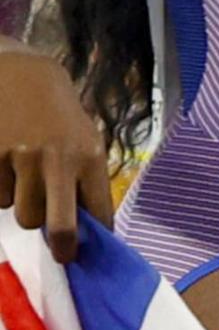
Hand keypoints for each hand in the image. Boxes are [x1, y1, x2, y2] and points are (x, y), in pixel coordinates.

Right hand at [0, 54, 116, 262]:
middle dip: (61, 247)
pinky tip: (7, 166)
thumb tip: (85, 229)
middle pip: (58, 226)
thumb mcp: (84, 141)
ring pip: (24, 216)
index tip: (88, 253)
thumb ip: (83, 180)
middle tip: (61, 254)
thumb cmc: (59, 116)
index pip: (98, 211)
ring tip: (28, 183)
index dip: (94, 239)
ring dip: (26, 208)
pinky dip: (2, 191)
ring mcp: (22, 158)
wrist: (22, 75)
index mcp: (90, 156)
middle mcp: (58, 159)